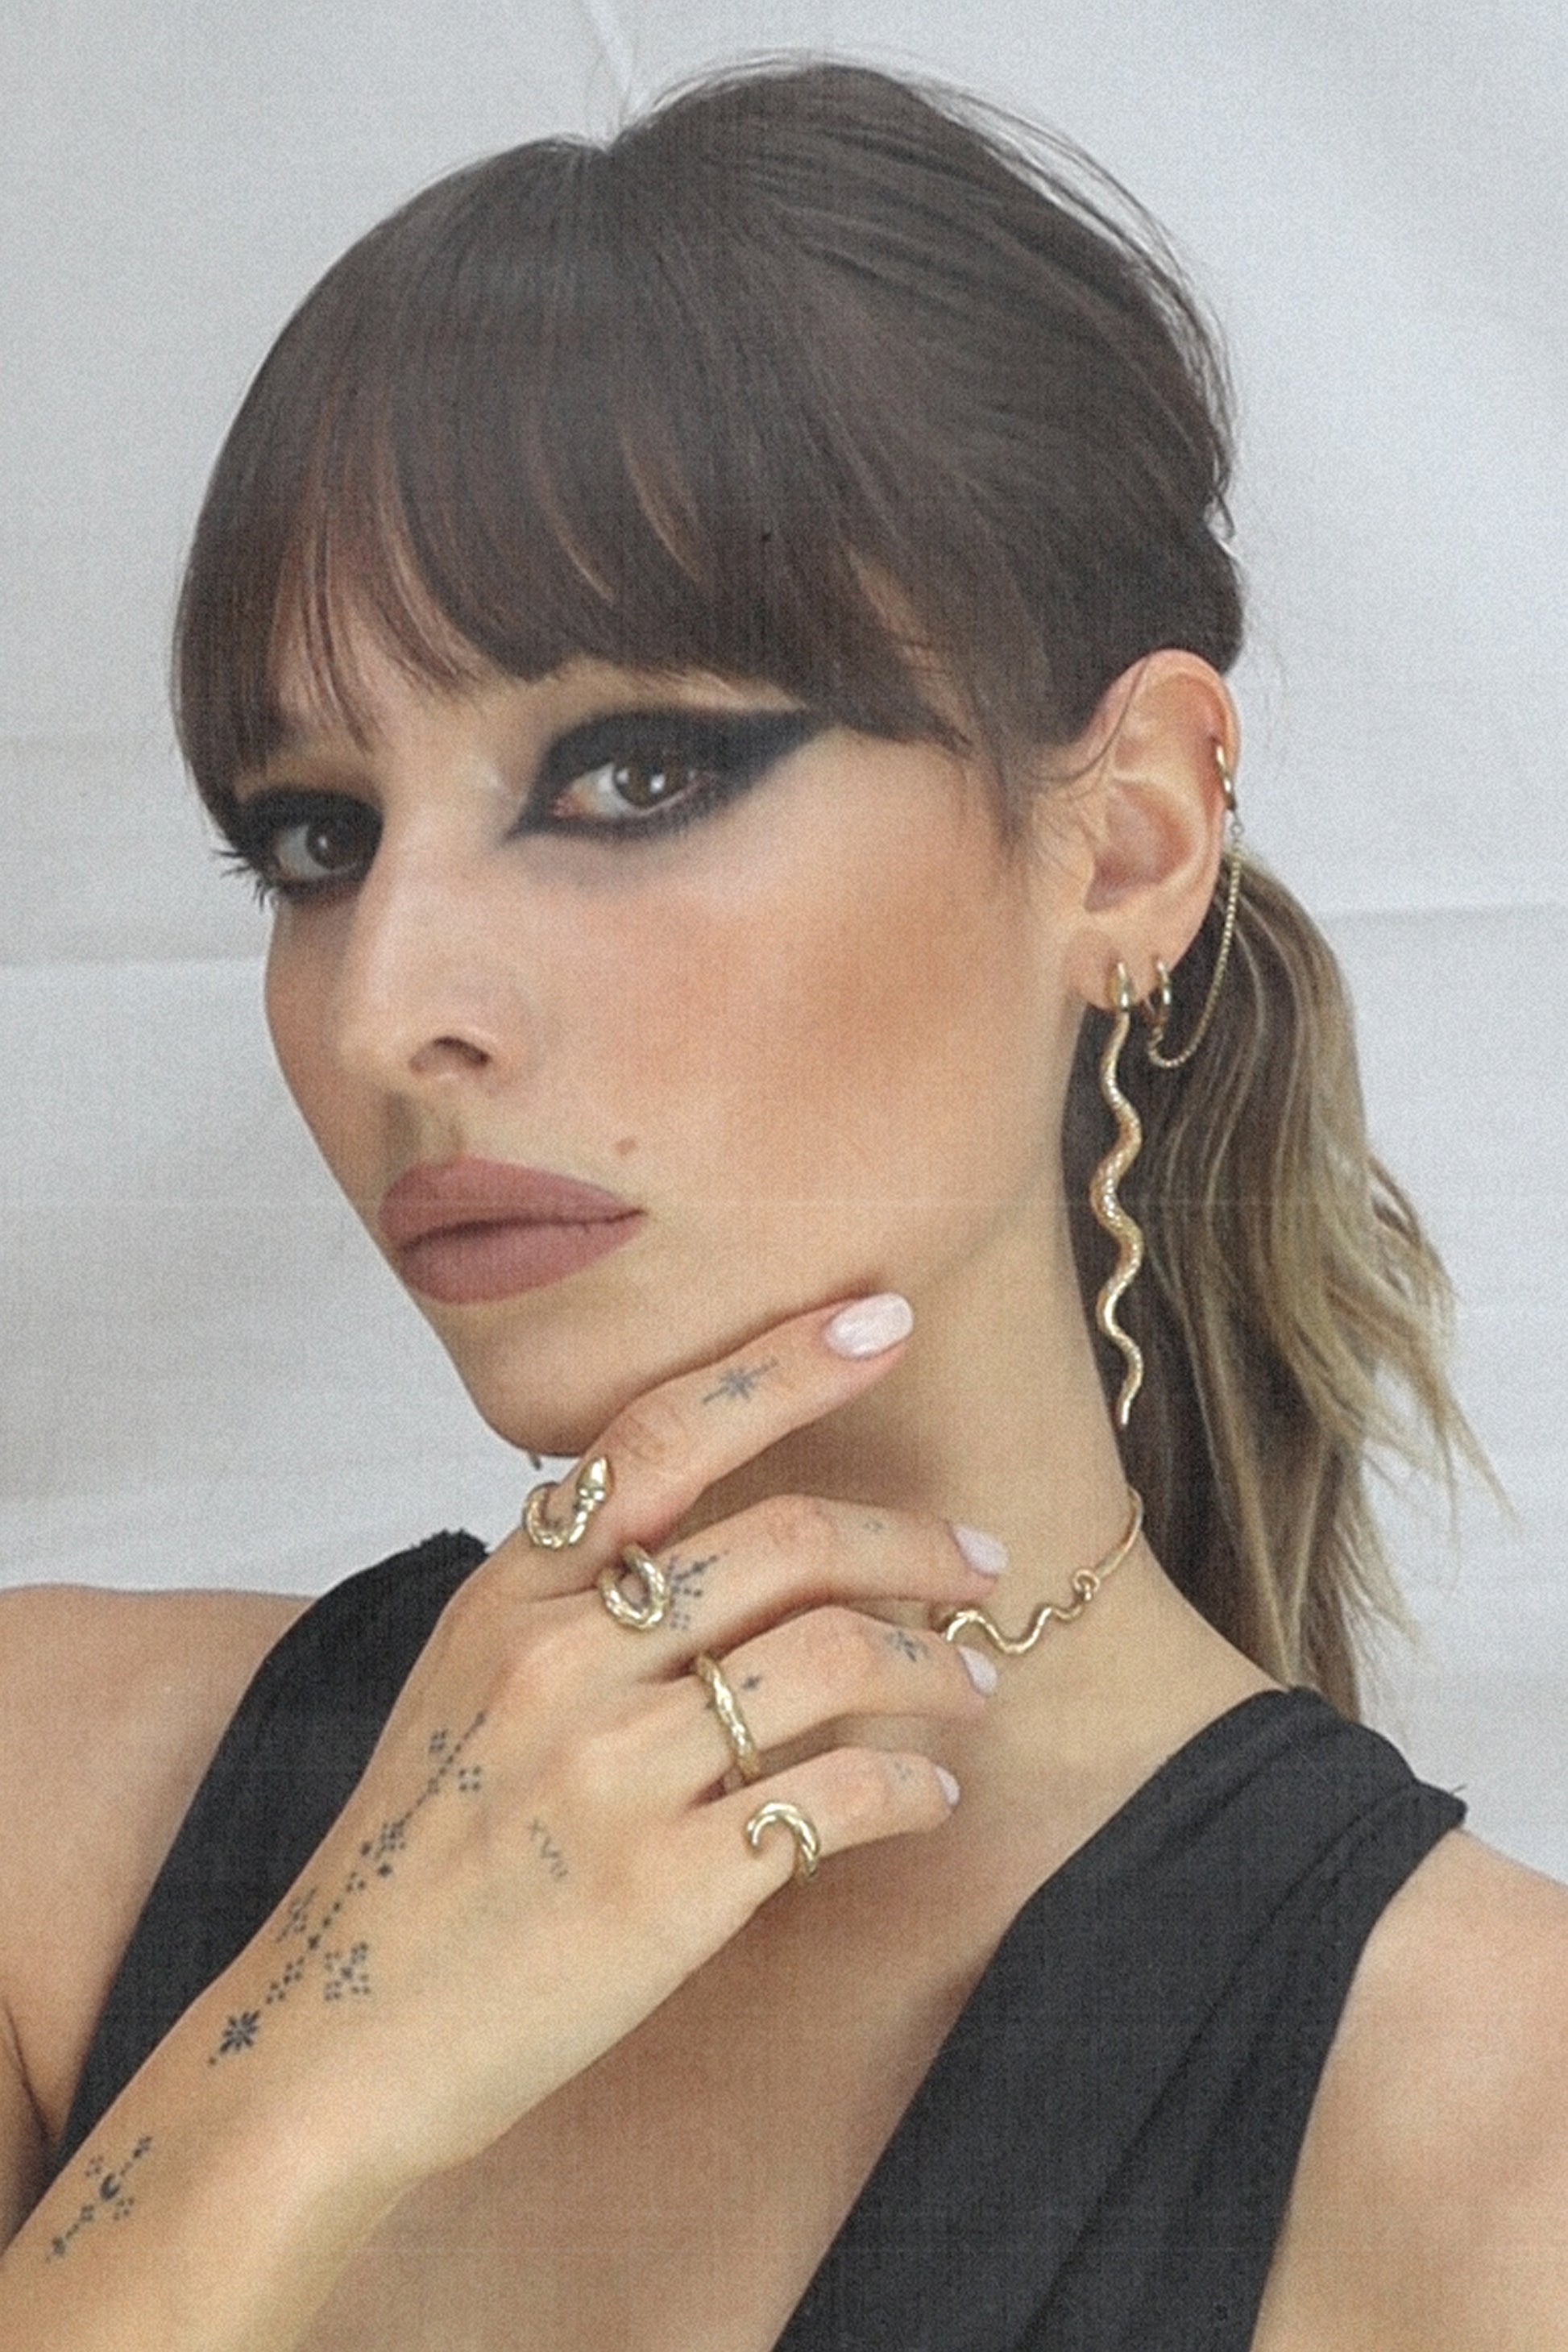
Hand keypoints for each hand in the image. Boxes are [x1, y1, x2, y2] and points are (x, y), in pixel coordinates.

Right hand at [208, 1295, 1003, 2191]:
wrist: (339, 2036)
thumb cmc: (421, 1851)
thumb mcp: (461, 1681)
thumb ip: (566, 1594)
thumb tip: (709, 1531)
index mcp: (509, 1595)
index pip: (661, 1434)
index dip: (785, 1363)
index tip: (884, 1321)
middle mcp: (559, 1662)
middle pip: (786, 1541)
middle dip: (913, 1543)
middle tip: (982, 1565)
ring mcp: (613, 1774)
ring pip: (831, 1659)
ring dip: (933, 1664)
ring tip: (972, 1684)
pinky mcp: (664, 1890)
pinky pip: (834, 1802)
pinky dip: (909, 1790)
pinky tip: (930, 1799)